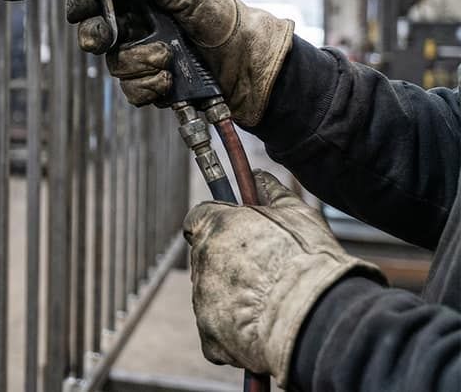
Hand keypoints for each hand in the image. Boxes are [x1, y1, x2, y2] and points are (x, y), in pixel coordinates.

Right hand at [65, 0, 293, 125]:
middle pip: (95, 34)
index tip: (83, 8)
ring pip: (114, 65)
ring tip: (168, 58)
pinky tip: (169, 80)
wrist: (250, 63)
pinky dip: (149, 86)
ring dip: (141, 62)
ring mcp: (143, 57)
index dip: (84, 3)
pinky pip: (130, 90)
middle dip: (98, 37)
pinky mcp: (152, 85)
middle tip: (109, 38)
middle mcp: (138, 27)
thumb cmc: (224, 19)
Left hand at [183, 171, 383, 385]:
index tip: (238, 232)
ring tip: (272, 303)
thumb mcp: (298, 215)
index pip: (199, 219)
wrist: (315, 317)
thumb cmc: (309, 262)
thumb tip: (260, 177)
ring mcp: (202, 301)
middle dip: (229, 264)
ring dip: (234, 298)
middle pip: (207, 259)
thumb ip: (273, 192)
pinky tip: (262, 329)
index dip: (219, 225)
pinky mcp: (210, 337)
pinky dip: (234, 333)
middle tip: (265, 273)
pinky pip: (217, 333)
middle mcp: (201, 262)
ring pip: (213, 296)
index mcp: (214, 227)